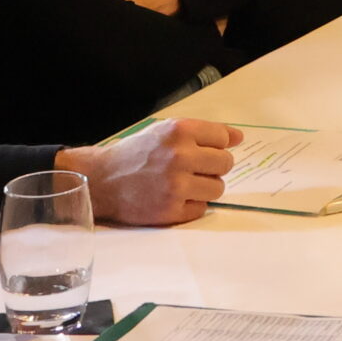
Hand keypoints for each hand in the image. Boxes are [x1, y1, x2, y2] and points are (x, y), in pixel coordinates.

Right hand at [61, 118, 242, 225]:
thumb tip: (239, 137)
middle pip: (226, 163)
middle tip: (193, 169)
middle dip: (214, 167)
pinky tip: (173, 197)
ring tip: (183, 183)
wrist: (102, 179)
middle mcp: (180, 156)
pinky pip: (201, 208)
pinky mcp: (170, 210)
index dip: (216, 145)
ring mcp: (175, 185)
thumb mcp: (167, 130)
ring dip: (205, 187)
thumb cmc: (138, 152)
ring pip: (218, 188)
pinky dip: (191, 205)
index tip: (203, 150)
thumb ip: (205, 132)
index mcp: (180, 130)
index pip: (224, 137)